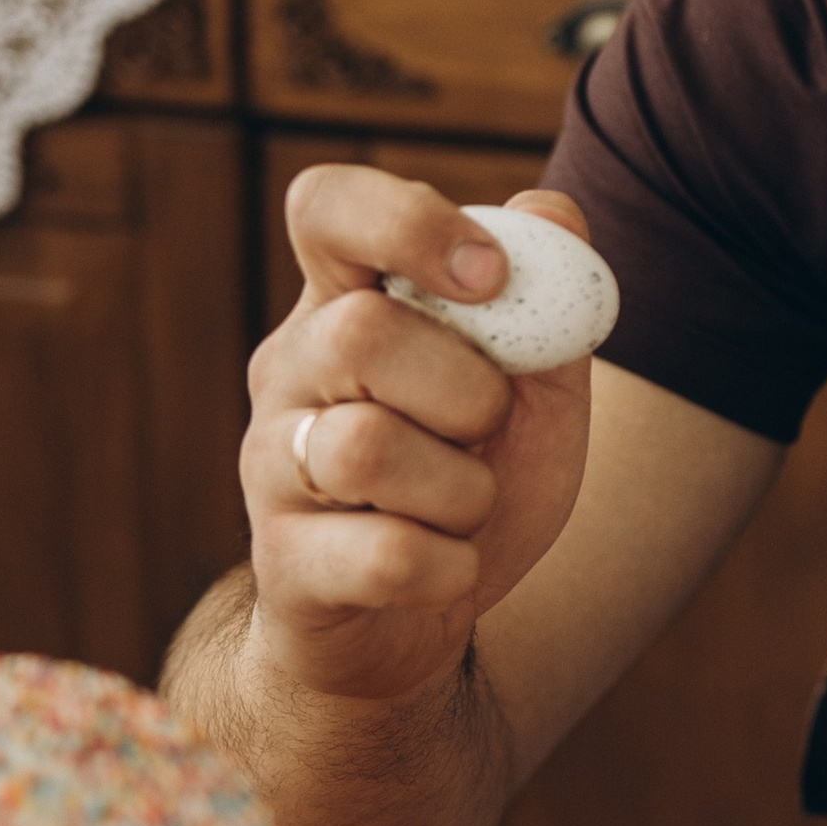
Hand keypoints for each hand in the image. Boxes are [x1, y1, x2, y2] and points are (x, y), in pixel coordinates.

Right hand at [239, 167, 597, 707]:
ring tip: (465, 508)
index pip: (324, 206)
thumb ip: (549, 304)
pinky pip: (383, 555)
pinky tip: (447, 568)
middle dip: (465, 391)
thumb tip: (555, 212)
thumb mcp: (533, 390)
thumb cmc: (473, 478)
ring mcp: (271, 468)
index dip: (404, 220)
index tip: (489, 275)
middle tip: (485, 430)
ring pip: (364, 447)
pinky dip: (449, 567)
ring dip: (462, 489)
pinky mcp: (282, 567)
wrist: (426, 620)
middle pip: (357, 332)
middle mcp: (290, 372)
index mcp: (347, 302)